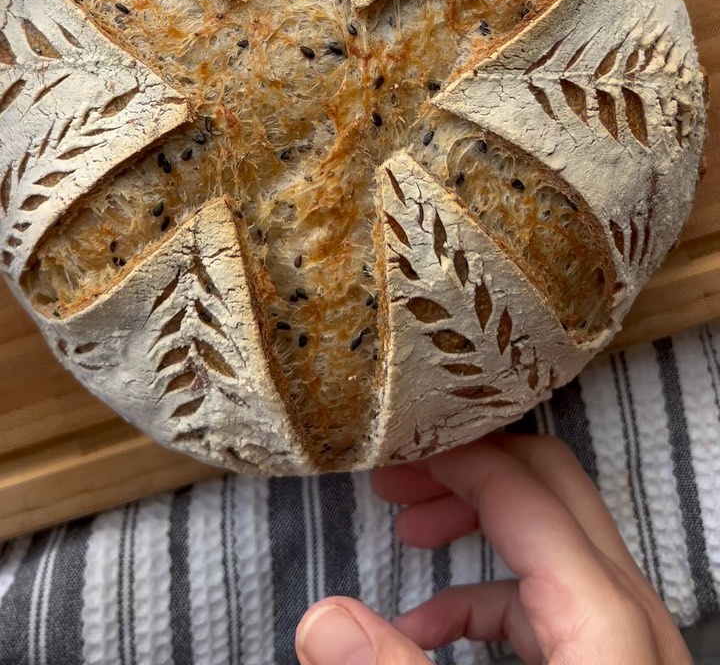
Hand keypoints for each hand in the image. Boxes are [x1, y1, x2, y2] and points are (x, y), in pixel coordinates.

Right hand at [296, 434, 690, 664]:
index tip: (389, 453)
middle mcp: (632, 619)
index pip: (525, 488)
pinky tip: (426, 634)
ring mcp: (630, 646)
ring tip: (406, 540)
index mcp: (604, 622)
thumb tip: (323, 621)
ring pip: (554, 544)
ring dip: (475, 533)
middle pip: (551, 491)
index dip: (452, 457)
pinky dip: (489, 600)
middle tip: (393, 480)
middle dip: (465, 474)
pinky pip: (553, 606)